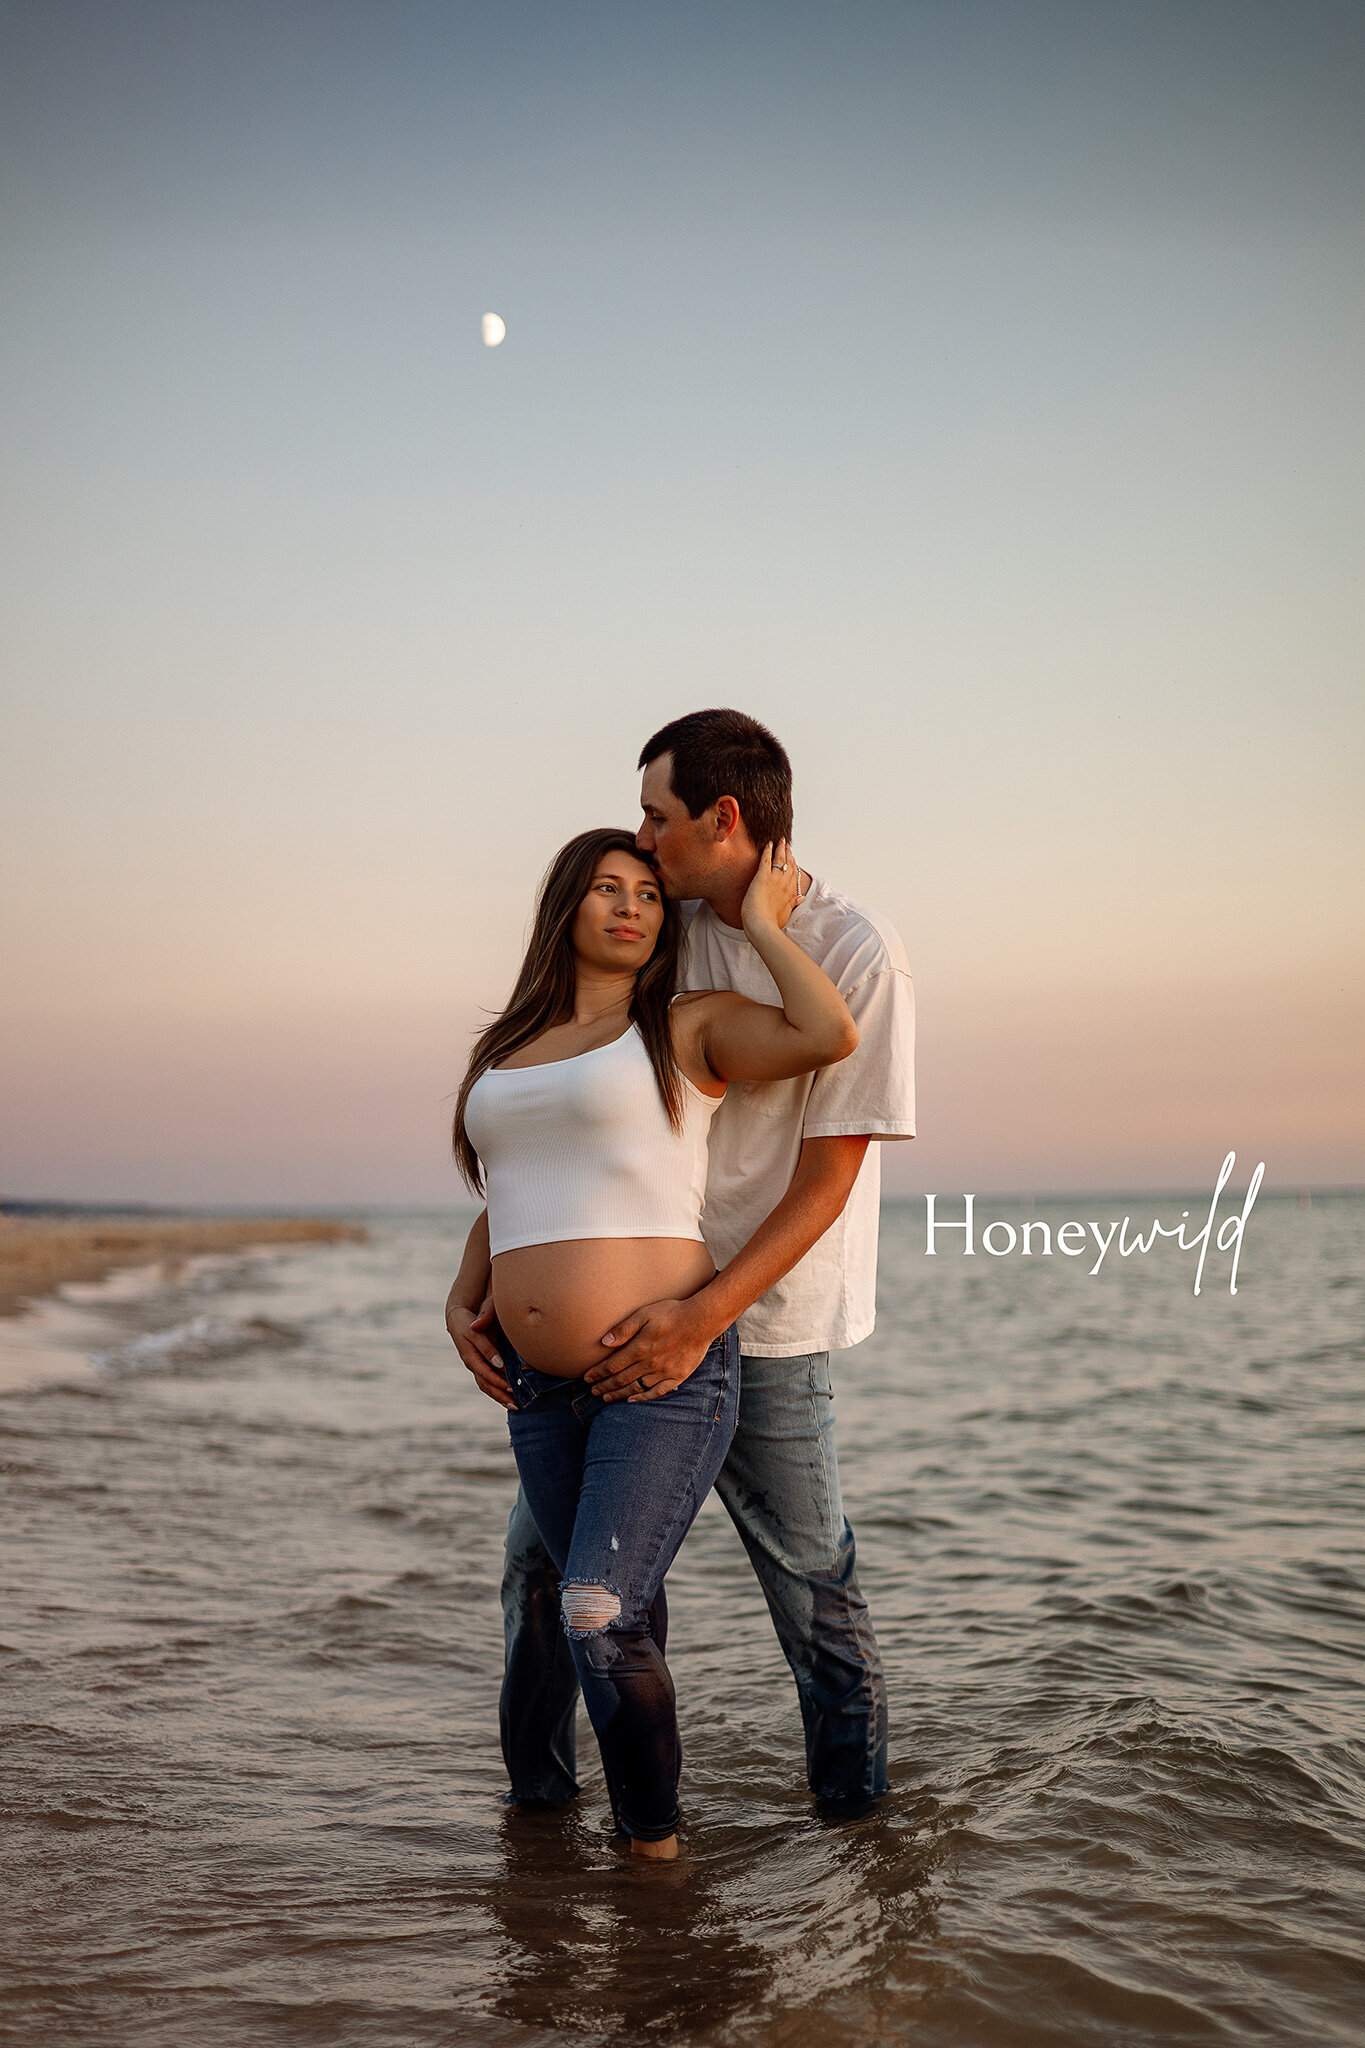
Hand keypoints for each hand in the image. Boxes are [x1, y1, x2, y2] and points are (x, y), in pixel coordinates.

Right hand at [445, 1285, 513, 1410]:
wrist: (457, 1316)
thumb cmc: (468, 1320)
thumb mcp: (475, 1331)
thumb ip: (487, 1347)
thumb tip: (499, 1363)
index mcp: (470, 1357)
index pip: (485, 1374)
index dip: (498, 1381)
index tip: (512, 1387)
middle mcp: (472, 1364)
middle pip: (486, 1385)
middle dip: (500, 1395)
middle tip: (516, 1404)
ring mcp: (476, 1365)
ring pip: (487, 1386)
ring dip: (500, 1396)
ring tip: (515, 1406)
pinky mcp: (481, 1363)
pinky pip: (488, 1381)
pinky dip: (498, 1390)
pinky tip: (509, 1396)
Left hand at [584, 1297, 715, 1402]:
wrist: (701, 1320)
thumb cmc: (671, 1313)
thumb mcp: (644, 1313)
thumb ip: (624, 1329)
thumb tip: (604, 1342)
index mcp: (639, 1348)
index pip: (612, 1366)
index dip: (597, 1373)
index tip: (587, 1377)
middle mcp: (649, 1364)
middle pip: (621, 1379)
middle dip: (604, 1386)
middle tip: (593, 1391)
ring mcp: (663, 1372)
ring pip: (636, 1388)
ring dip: (619, 1394)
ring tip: (606, 1398)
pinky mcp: (677, 1376)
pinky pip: (656, 1392)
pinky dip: (643, 1397)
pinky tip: (633, 1399)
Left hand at [740, 840, 799, 934]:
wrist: (761, 925)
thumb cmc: (772, 923)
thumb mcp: (786, 913)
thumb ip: (793, 903)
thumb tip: (801, 898)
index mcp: (790, 892)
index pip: (794, 874)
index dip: (794, 863)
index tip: (792, 857)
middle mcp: (784, 883)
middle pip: (789, 863)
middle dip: (788, 852)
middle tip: (786, 844)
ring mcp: (774, 879)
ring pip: (780, 859)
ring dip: (780, 848)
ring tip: (780, 840)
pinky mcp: (762, 877)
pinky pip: (766, 860)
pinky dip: (768, 851)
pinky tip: (768, 844)